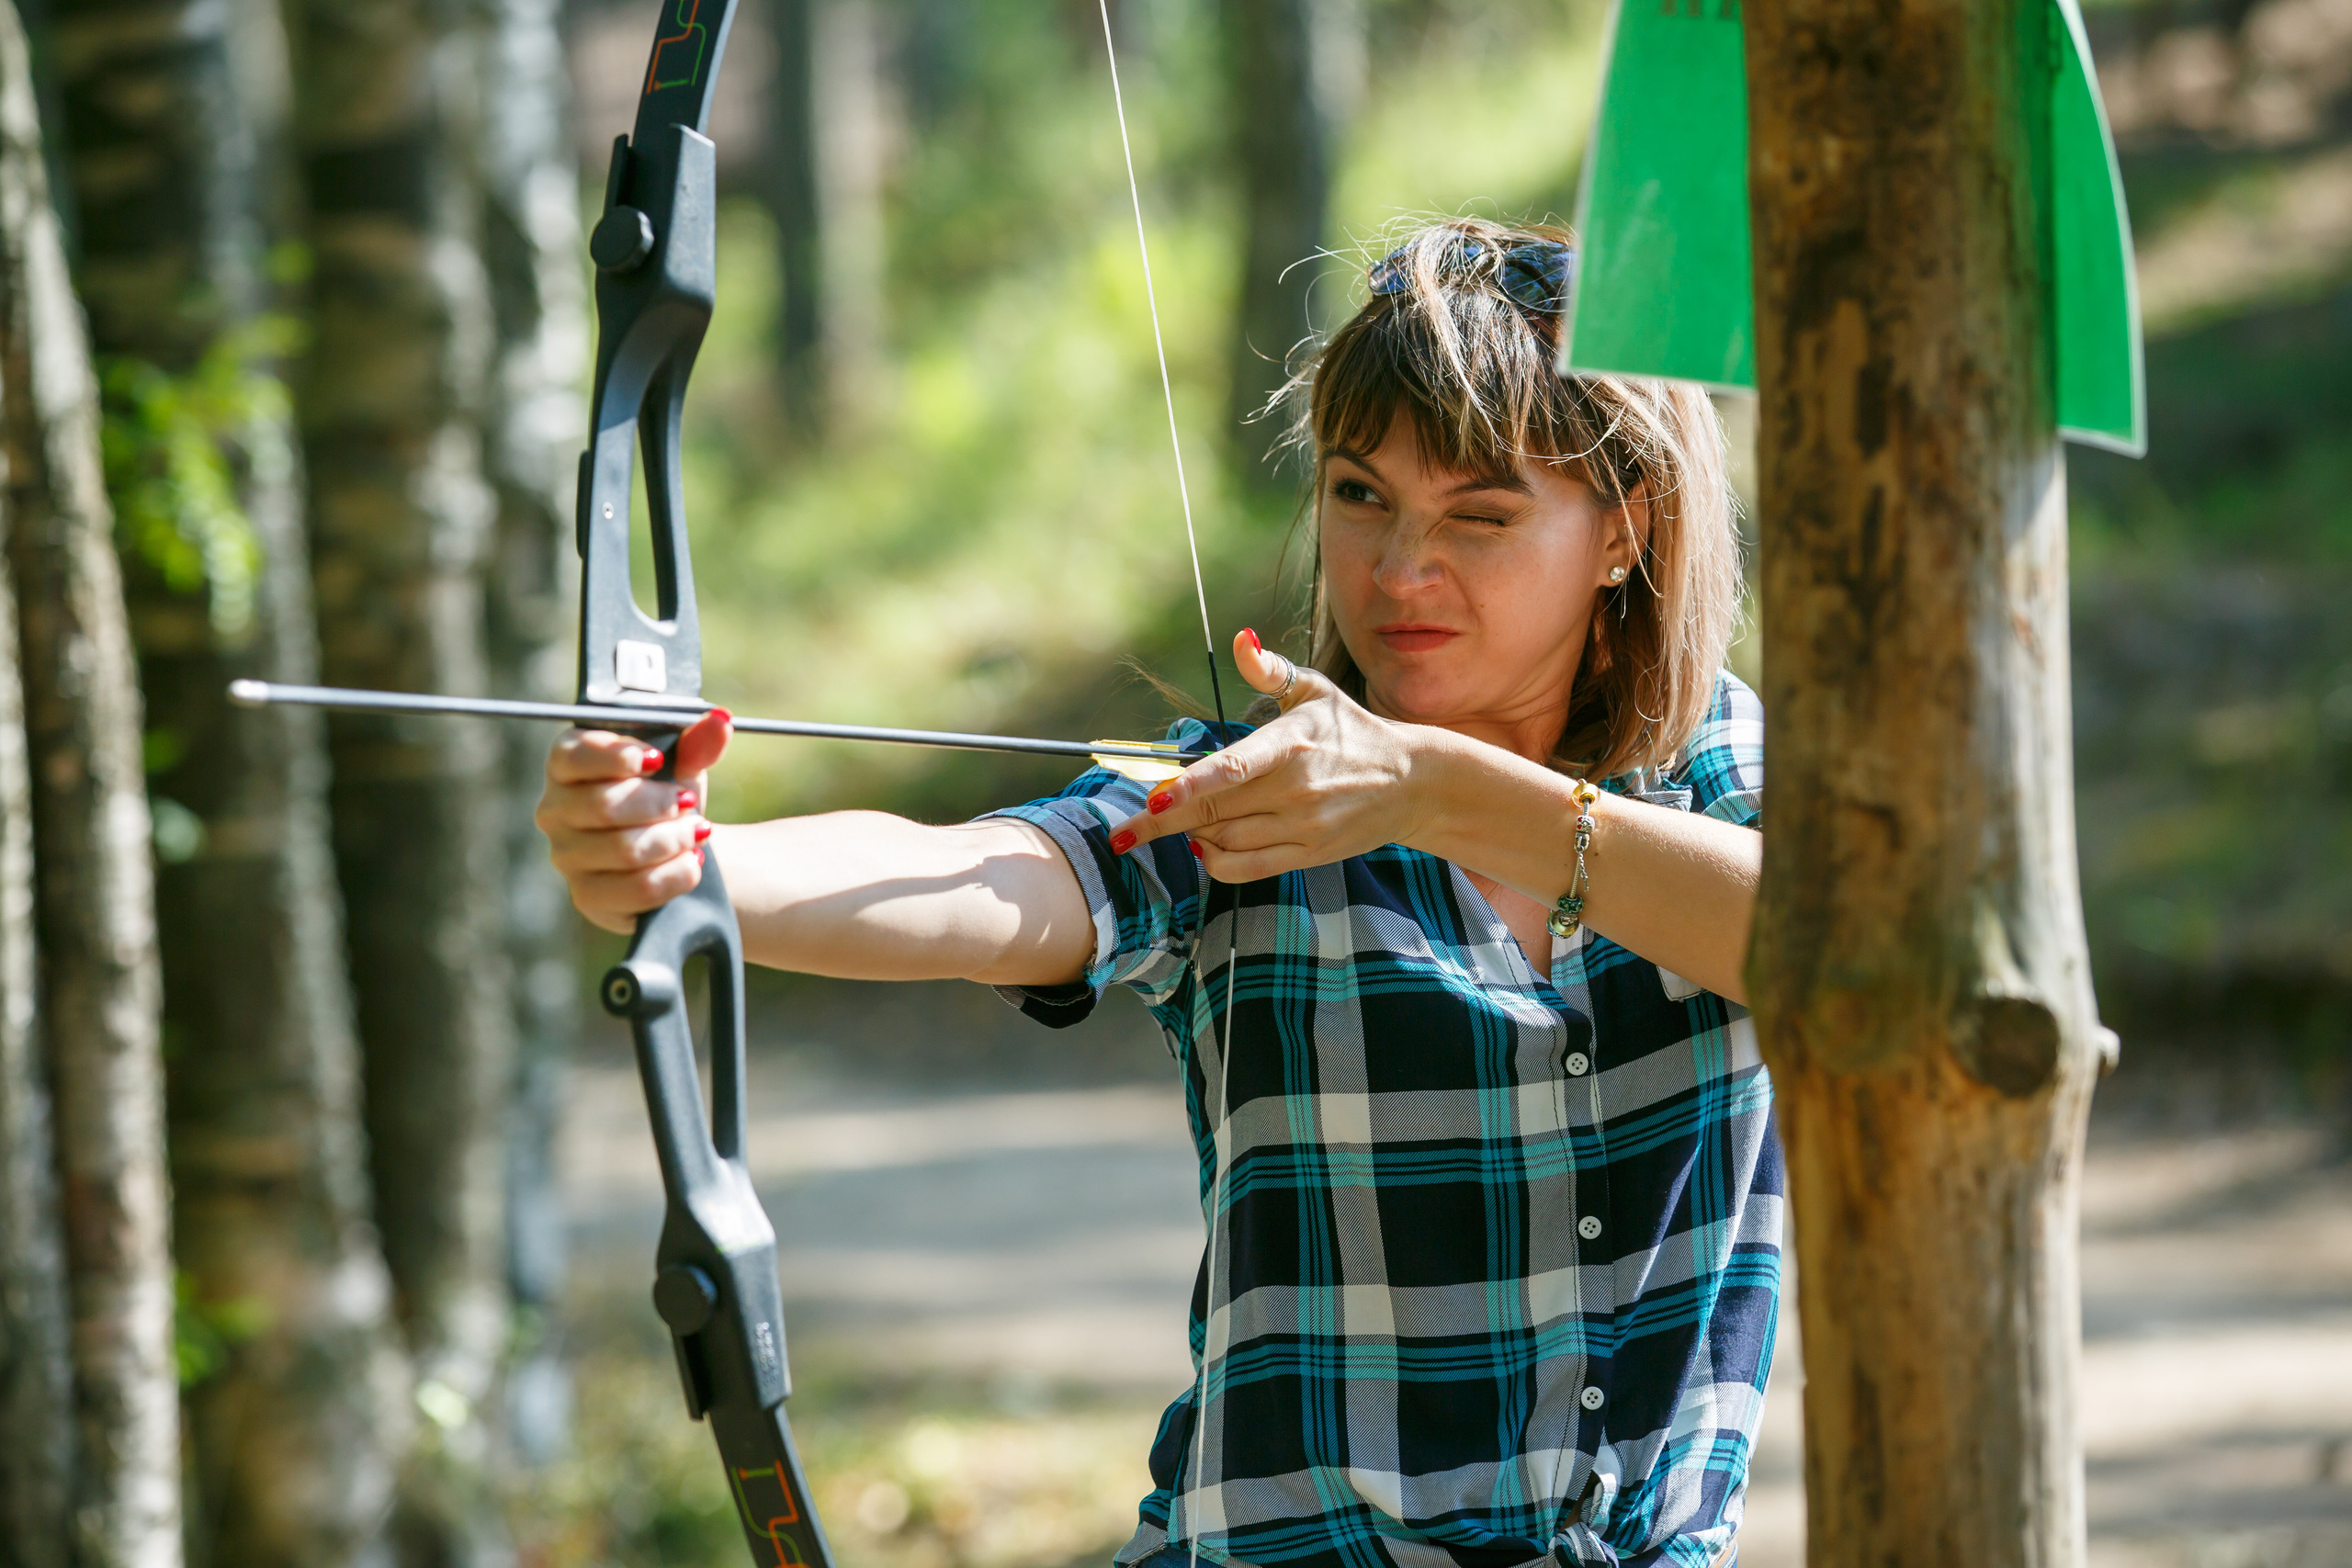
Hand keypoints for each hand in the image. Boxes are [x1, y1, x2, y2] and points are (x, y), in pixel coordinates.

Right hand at [534, 708, 732, 932]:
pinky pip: (637, 889)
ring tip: (696, 833)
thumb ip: (698, 741)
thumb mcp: (682, 763)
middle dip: (660, 805)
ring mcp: (566, 856)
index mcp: (566, 763)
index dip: (618, 758)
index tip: (656, 760)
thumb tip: (721, 720)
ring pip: (625, 850)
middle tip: (689, 803)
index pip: (575, 756)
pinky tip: (691, 862)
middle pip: (604, 806)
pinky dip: (676, 874)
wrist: (677, 848)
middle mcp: (554, 809)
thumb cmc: (667, 793)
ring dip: (674, 840)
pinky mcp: (587, 896)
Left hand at [1109, 630, 1425, 882]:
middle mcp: (1296, 789)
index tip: (1153, 797)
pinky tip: (1200, 846)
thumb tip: (1240, 640)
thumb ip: (1269, 670)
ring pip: (1226, 843)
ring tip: (1170, 825)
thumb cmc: (1350, 730)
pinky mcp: (1308, 854)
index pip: (1233, 769)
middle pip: (1215, 813)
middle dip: (1162, 823)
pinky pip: (1248, 868)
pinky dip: (1216, 861)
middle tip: (1121, 834)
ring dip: (1190, 838)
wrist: (1411, 781)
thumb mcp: (1313, 691)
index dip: (1190, 787)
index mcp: (1291, 743)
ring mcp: (1303, 826)